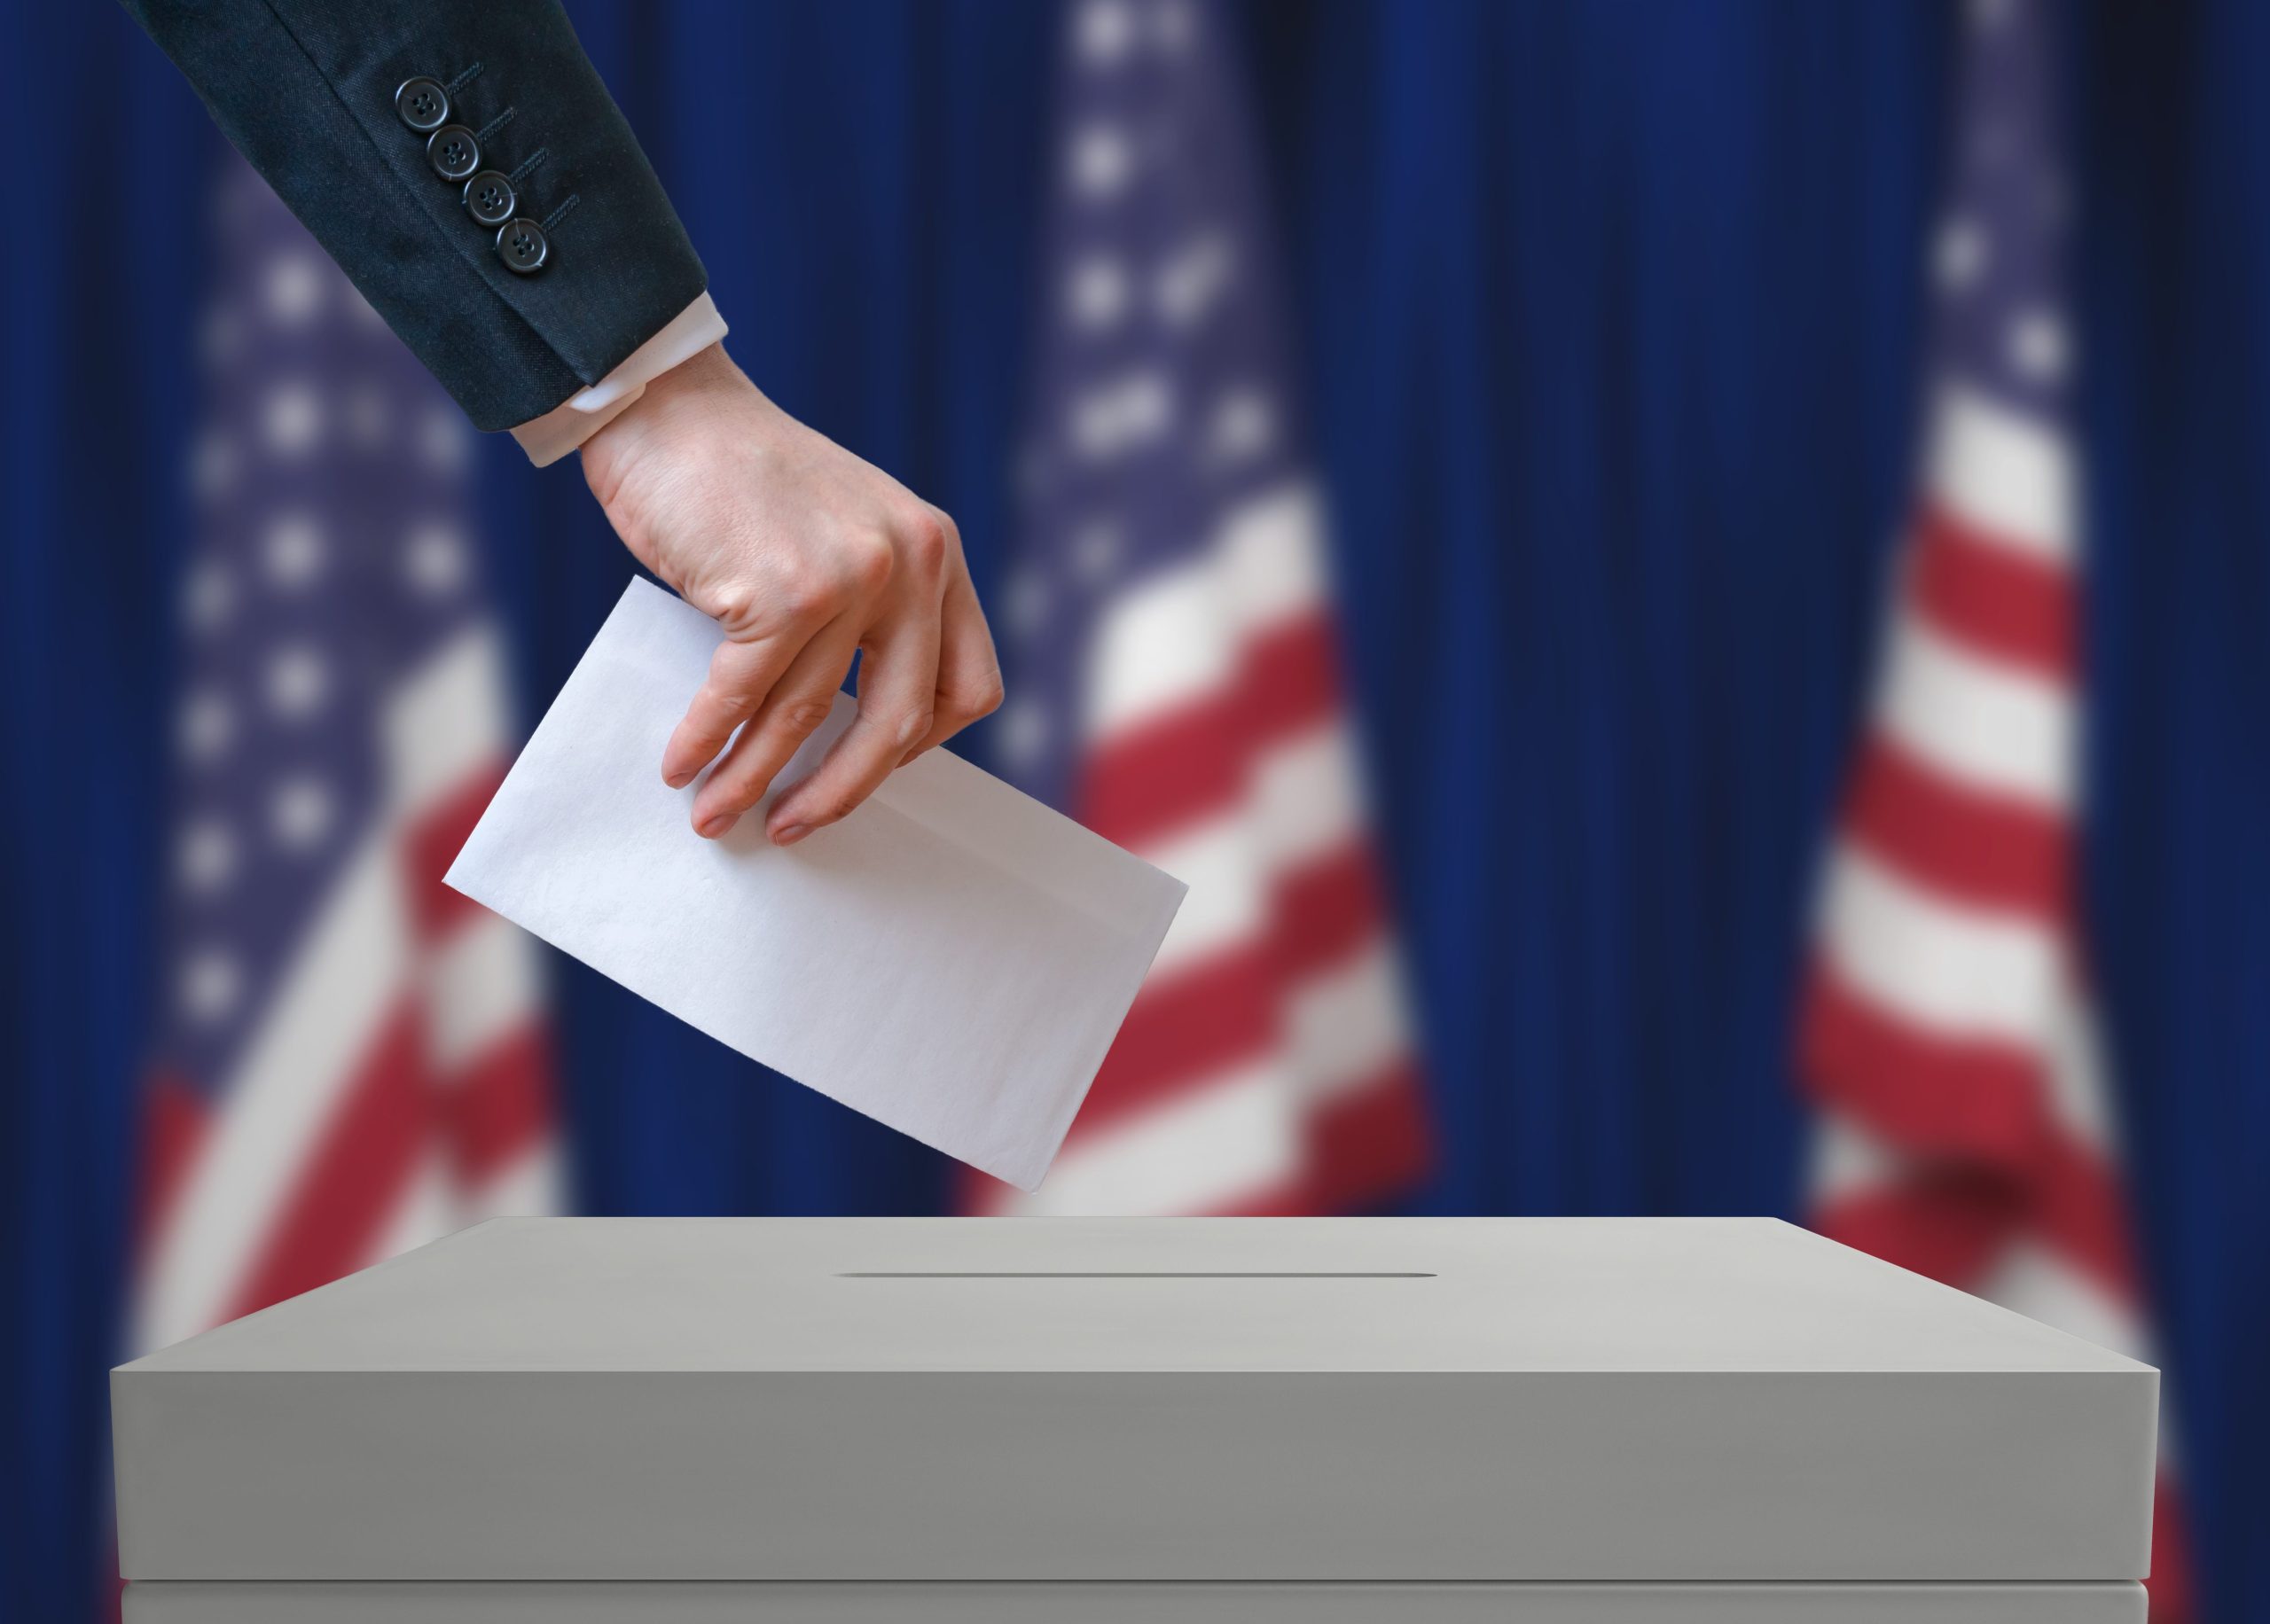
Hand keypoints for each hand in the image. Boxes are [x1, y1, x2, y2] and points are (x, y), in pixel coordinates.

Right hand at [579, 344, 1001, 843]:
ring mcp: (849, 577)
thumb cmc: (746, 481)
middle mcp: (910, 563)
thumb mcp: (849, 530)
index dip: (923, 745)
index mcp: (938, 553)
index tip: (869, 766)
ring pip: (807, 717)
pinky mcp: (778, 591)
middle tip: (793, 826)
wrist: (671, 408)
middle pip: (899, 722)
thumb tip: (845, 735)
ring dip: (752, 780)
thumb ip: (871, 610)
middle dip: (840, 792)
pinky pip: (742, 696)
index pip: (970, 685)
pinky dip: (706, 742)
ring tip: (714, 815)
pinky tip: (681, 765)